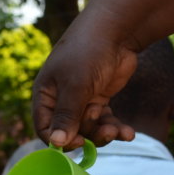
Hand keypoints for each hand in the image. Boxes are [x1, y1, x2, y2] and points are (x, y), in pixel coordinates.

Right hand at [32, 0, 173, 149]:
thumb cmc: (88, 53)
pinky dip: (116, 128)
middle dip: (89, 135)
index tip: (79, 142)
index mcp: (46, 95)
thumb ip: (67, 116)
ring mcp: (81, 100)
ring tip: (120, 132)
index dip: (60, 139)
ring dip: (105, 133)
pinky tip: (129, 132)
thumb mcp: (76, 86)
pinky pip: (104, 121)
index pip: (45, 127)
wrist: (116, 31)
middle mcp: (61, 100)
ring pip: (89, 128)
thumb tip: (57, 144)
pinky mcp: (100, 99)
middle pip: (70, 131)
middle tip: (107, 133)